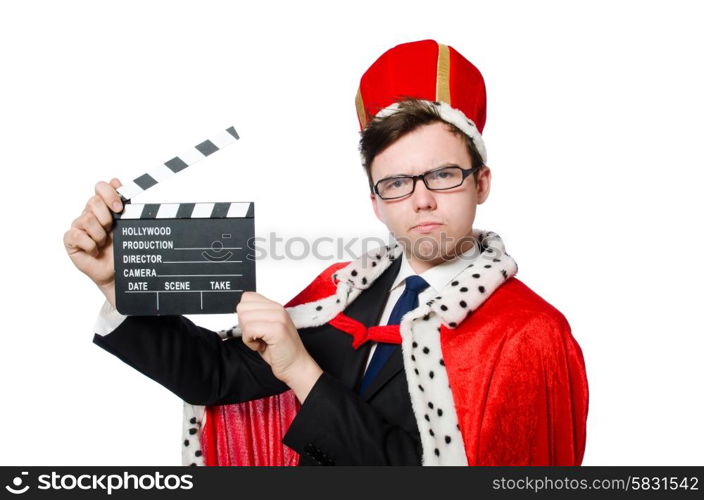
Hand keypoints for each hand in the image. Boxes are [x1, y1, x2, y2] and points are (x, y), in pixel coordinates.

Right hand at [63, 178, 123, 306]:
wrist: (116, 271)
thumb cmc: (121, 248)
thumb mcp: (126, 225)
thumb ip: (122, 204)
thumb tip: (116, 180)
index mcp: (104, 206)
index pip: (100, 187)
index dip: (109, 194)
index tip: (119, 208)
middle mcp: (90, 213)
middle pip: (93, 201)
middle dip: (106, 217)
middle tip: (111, 229)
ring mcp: (79, 226)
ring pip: (87, 219)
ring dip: (99, 235)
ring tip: (103, 243)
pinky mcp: (70, 239)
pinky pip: (77, 235)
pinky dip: (90, 245)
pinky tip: (95, 251)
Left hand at [237, 292, 322, 401]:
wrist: (296, 366)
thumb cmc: (281, 351)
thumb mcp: (266, 329)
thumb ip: (256, 317)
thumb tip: (240, 313)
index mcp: (275, 307)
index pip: (247, 297)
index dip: (245, 315)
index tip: (254, 328)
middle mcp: (277, 309)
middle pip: (242, 307)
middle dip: (244, 325)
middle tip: (257, 336)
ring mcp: (278, 317)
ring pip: (244, 318)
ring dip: (247, 335)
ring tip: (260, 341)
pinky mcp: (277, 329)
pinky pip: (249, 330)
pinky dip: (250, 342)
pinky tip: (261, 346)